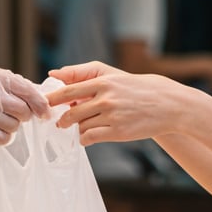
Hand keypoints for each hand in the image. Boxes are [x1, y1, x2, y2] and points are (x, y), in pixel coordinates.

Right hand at [0, 66, 50, 145]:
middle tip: (11, 113)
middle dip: (22, 115)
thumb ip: (13, 84)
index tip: (46, 113)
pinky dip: (3, 136)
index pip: (28, 92)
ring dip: (10, 126)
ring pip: (15, 126)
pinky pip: (4, 139)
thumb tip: (42, 98)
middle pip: (24, 111)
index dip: (41, 104)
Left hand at [47, 61, 195, 144]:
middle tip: (60, 122)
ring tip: (81, 128)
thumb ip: (84, 73)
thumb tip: (56, 74)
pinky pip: (91, 137)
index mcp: (103, 82)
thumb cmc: (139, 88)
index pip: (68, 91)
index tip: (44, 104)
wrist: (168, 104)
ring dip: (77, 129)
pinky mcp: (118, 132)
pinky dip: (85, 139)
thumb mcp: (113, 74)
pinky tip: (88, 137)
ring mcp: (112, 116)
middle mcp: (106, 98)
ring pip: (81, 126)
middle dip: (62, 119)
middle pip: (71, 112)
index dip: (52, 99)